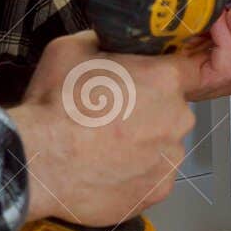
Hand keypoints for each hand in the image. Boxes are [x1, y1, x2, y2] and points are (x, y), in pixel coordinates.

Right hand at [11, 32, 196, 224]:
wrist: (40, 161)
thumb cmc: (56, 107)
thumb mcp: (72, 49)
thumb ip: (104, 41)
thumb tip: (110, 40)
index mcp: (164, 79)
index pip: (191, 67)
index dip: (167, 72)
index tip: (152, 78)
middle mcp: (176, 118)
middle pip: (173, 108)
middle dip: (149, 109)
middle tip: (113, 113)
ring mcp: (169, 158)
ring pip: (163, 144)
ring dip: (142, 143)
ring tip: (105, 144)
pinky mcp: (158, 190)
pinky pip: (153, 176)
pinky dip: (135, 173)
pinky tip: (107, 167)